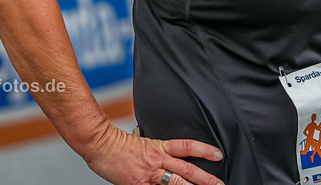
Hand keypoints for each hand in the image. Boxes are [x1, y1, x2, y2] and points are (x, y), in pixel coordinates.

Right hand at [84, 123, 224, 184]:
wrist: (100, 144)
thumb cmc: (117, 143)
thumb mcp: (140, 140)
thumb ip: (152, 147)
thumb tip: (157, 146)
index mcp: (159, 147)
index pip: (187, 147)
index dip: (204, 150)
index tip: (218, 154)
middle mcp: (157, 160)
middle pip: (186, 169)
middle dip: (205, 178)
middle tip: (220, 183)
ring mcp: (148, 174)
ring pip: (175, 183)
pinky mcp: (137, 184)